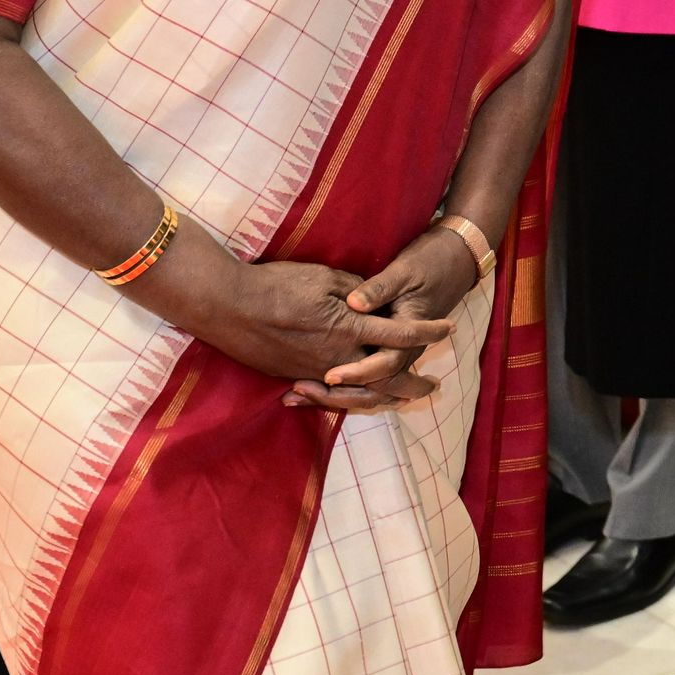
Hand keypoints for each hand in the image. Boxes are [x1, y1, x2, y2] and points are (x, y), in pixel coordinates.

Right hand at [153, 251, 450, 392]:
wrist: (227, 306)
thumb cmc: (276, 284)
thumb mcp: (324, 277)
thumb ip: (357, 291)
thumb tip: (376, 300)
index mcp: (349, 328)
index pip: (400, 333)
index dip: (427, 332)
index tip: (448, 330)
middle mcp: (336, 357)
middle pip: (386, 379)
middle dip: (413, 384)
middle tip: (433, 386)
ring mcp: (314, 370)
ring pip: (359, 393)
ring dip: (385, 396)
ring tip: (404, 397)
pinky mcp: (294, 375)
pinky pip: (331, 393)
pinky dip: (351, 397)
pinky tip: (361, 397)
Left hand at [290, 228, 487, 412]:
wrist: (456, 259)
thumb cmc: (429, 262)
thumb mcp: (404, 271)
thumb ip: (379, 289)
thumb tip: (353, 303)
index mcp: (410, 332)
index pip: (385, 365)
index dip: (358, 372)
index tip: (330, 375)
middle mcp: (406, 349)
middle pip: (377, 387)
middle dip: (341, 394)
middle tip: (303, 390)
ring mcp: (399, 350)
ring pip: (372, 388)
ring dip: (338, 395)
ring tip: (300, 394)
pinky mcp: (390, 347)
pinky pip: (369, 376)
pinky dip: (343, 386)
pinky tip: (314, 386)